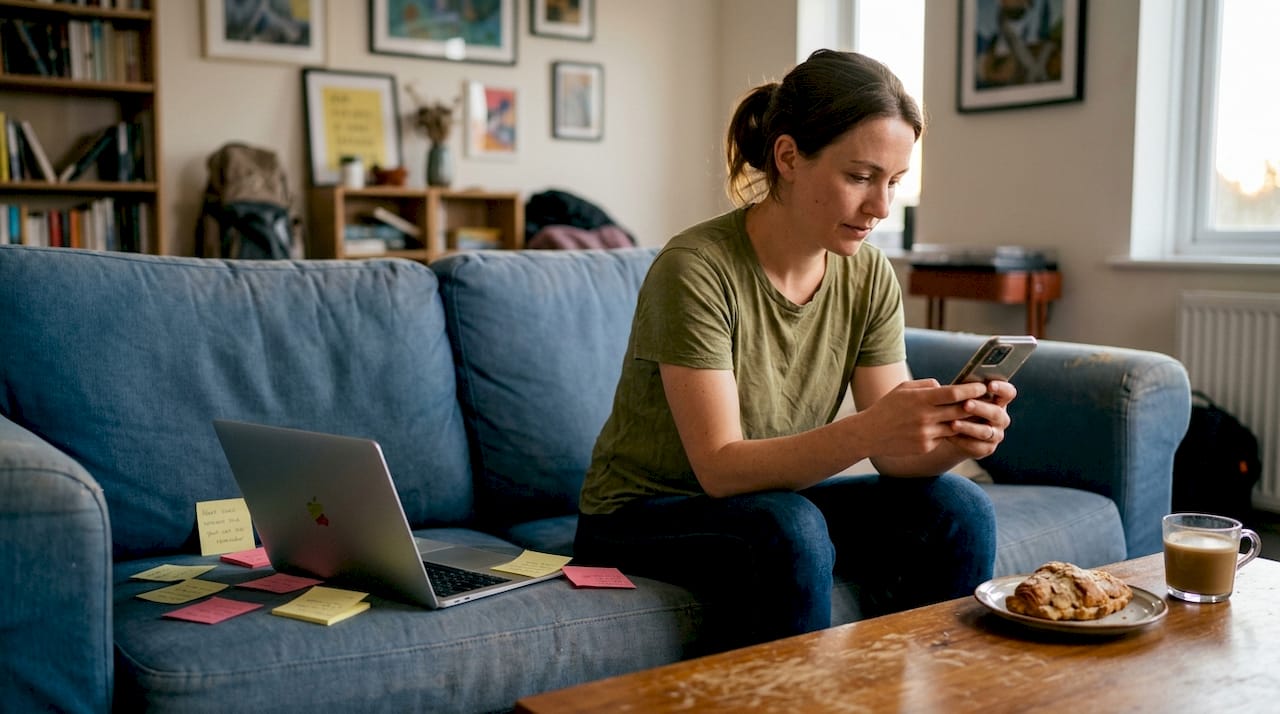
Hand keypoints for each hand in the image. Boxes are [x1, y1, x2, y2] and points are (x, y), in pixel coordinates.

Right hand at [855, 378, 992, 457]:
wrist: (869, 434)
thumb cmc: (887, 407)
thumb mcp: (903, 389)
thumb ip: (926, 385)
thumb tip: (946, 386)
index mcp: (920, 399)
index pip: (954, 393)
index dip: (972, 389)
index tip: (983, 386)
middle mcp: (925, 417)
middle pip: (960, 410)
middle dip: (976, 405)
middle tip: (987, 400)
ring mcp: (926, 434)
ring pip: (956, 426)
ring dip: (965, 421)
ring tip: (975, 415)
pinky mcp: (925, 447)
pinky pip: (943, 438)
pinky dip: (946, 433)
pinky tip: (947, 428)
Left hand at [947, 380, 1016, 457]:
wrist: (953, 433)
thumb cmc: (958, 407)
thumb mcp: (959, 397)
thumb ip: (954, 390)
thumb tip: (933, 382)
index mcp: (999, 400)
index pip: (1008, 392)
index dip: (1002, 388)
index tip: (990, 385)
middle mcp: (1001, 418)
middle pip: (996, 413)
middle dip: (981, 408)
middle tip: (966, 404)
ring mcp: (996, 434)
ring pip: (985, 431)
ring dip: (969, 427)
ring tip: (953, 423)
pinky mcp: (987, 448)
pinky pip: (976, 445)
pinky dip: (962, 440)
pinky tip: (949, 436)